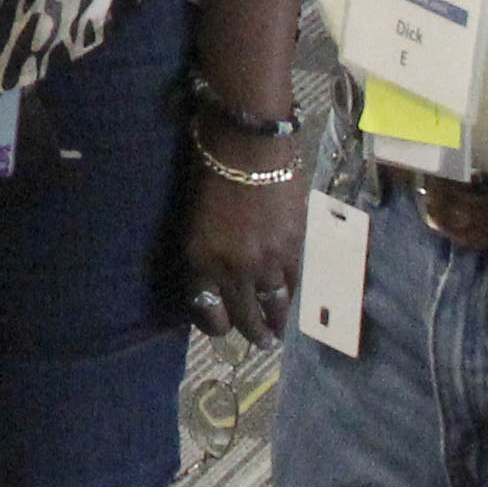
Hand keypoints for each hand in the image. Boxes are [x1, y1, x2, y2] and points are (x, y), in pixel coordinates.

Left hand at [181, 132, 306, 345]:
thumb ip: (204, 249)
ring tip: (276, 333)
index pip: (206, 309)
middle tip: (259, 342)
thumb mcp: (193, 216)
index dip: (214, 324)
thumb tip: (216, 270)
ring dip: (275, 321)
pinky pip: (294, 281)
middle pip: (243, 314)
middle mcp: (232, 268)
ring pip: (273, 303)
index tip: (221, 328)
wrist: (250, 144)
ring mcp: (266, 261)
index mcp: (200, 259)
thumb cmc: (210, 168)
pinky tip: (291, 300)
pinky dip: (292, 294)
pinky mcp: (294, 247)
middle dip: (251, 332)